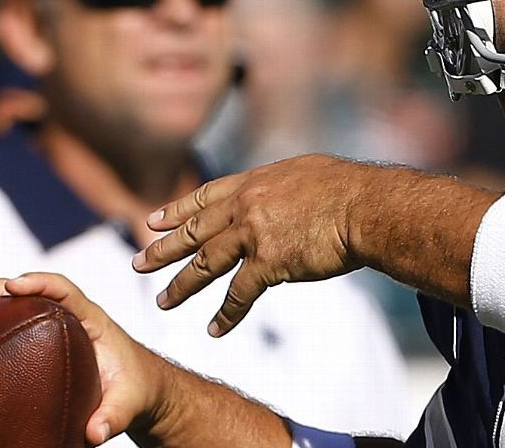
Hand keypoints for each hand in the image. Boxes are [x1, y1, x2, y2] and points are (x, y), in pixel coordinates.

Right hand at [0, 273, 167, 445]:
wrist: (137, 387)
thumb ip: (115, 415)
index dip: (39, 283)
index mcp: (90, 318)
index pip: (64, 289)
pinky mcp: (28, 339)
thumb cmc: (135, 388)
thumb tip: (94, 433)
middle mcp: (62, 314)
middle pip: (16, 291)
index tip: (14, 287)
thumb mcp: (130, 403)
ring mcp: (42, 324)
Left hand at [133, 154, 375, 336]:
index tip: (153, 220)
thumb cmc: (350, 189)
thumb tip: (282, 197)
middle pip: (194, 231)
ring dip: (182, 286)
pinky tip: (215, 331)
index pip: (205, 197)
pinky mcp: (269, 262)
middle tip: (138, 263)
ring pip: (205, 263)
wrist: (366, 206)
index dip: (176, 211)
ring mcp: (253, 233)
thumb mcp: (306, 173)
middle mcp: (246, 205)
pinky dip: (226, 314)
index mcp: (254, 182)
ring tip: (162, 303)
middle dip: (163, 249)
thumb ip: (283, 187)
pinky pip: (239, 293)